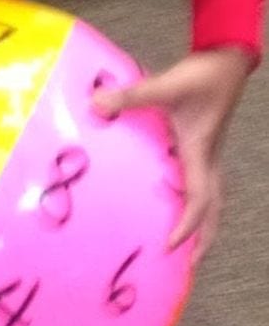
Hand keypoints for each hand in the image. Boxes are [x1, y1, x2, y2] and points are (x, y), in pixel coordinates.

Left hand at [93, 47, 252, 263]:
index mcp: (199, 154)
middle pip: (213, 211)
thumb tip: (96, 103)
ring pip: (213, 203)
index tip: (171, 245)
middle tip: (188, 267)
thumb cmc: (202, 74)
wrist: (228, 58)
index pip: (199, 199)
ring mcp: (208, 158)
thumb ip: (131, 96)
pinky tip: (178, 216)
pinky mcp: (204, 153)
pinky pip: (204, 190)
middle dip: (203, 240)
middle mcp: (207, 162)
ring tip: (189, 253)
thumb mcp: (165, 85)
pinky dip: (197, 210)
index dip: (187, 225)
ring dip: (203, 228)